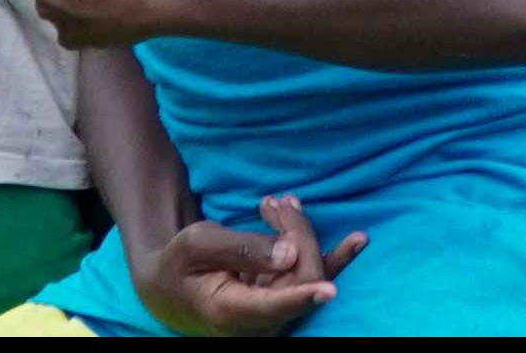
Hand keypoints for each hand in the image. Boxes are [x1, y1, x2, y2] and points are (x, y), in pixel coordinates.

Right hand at [128, 190, 361, 335]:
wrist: (168, 289)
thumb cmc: (179, 264)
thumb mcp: (198, 245)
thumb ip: (243, 249)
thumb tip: (290, 253)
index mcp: (229, 313)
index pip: (273, 308)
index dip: (302, 297)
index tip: (329, 290)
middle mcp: (256, 322)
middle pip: (298, 279)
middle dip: (297, 234)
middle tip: (276, 202)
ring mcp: (273, 314)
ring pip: (308, 276)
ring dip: (305, 236)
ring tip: (289, 203)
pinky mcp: (282, 302)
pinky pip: (311, 282)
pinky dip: (328, 256)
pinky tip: (356, 242)